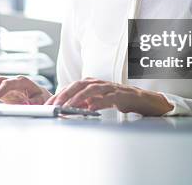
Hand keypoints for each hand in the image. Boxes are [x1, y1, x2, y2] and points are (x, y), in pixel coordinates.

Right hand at [0, 75, 51, 104]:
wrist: (39, 96)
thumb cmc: (40, 96)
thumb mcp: (41, 99)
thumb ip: (35, 101)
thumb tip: (29, 103)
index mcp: (22, 81)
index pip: (9, 83)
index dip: (1, 89)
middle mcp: (12, 81)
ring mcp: (6, 85)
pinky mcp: (2, 90)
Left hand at [44, 78, 173, 115]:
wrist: (143, 100)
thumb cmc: (120, 99)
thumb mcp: (99, 101)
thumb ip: (86, 102)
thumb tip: (70, 108)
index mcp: (93, 83)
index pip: (72, 86)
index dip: (60, 94)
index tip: (49, 104)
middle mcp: (100, 83)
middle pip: (78, 85)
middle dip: (65, 94)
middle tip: (54, 104)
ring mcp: (110, 88)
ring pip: (91, 89)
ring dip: (78, 98)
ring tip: (68, 106)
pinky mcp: (121, 95)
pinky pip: (107, 98)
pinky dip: (98, 102)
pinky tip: (90, 108)